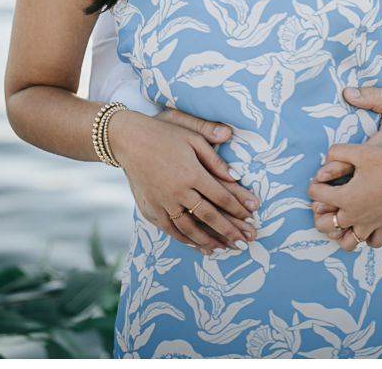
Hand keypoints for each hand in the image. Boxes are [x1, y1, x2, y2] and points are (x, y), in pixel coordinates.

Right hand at [108, 108, 258, 254]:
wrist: (128, 139)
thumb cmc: (163, 132)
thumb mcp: (191, 134)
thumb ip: (214, 152)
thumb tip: (236, 170)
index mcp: (191, 172)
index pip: (221, 195)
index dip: (238, 207)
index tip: (253, 215)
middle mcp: (178, 191)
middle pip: (209, 216)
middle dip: (230, 230)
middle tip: (246, 241)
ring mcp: (164, 203)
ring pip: (191, 228)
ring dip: (210, 240)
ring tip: (226, 249)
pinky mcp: (152, 208)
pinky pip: (171, 230)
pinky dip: (187, 240)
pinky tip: (199, 246)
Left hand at [308, 139, 381, 252]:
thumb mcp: (360, 150)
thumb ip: (335, 153)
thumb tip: (322, 168)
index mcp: (347, 197)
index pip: (316, 195)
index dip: (314, 184)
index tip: (321, 178)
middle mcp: (356, 216)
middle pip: (324, 225)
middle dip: (319, 213)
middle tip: (325, 199)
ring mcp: (371, 224)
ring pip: (347, 242)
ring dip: (339, 232)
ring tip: (341, 216)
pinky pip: (372, 243)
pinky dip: (365, 238)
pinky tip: (364, 223)